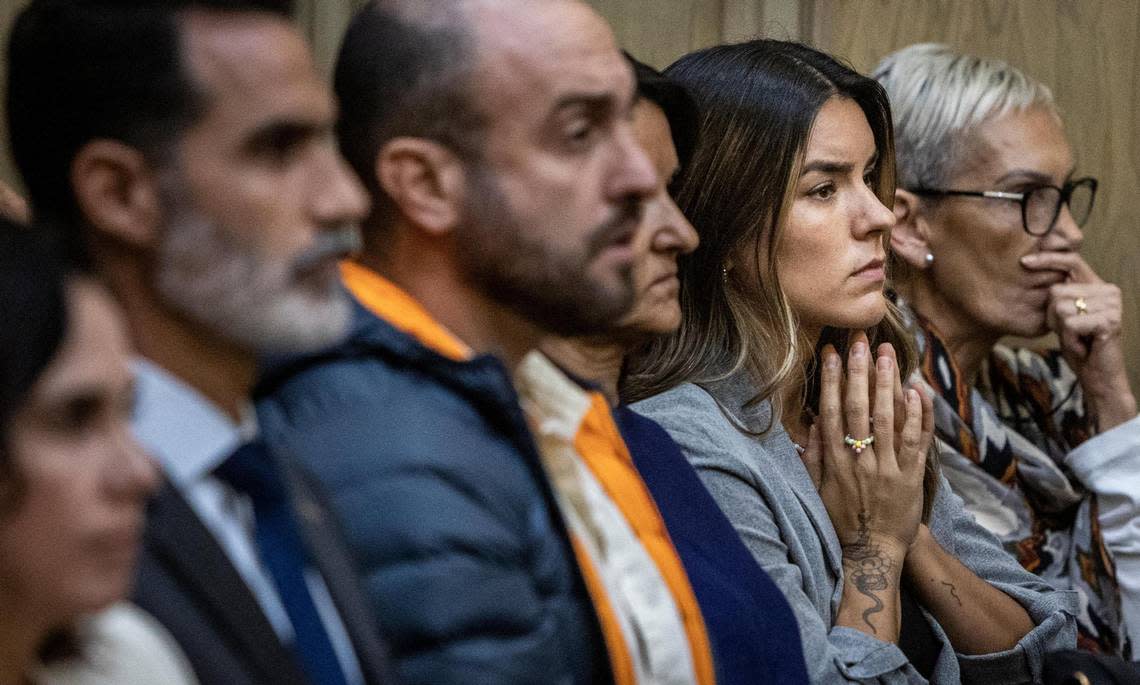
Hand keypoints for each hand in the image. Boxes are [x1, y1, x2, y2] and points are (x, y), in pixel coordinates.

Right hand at [802, 333, 932, 559]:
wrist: (871, 554)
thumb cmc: (841, 521)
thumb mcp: (817, 491)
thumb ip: (812, 458)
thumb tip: (811, 425)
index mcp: (834, 462)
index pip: (831, 412)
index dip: (831, 381)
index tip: (832, 354)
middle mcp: (860, 462)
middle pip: (859, 408)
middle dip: (860, 372)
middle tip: (861, 342)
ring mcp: (887, 469)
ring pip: (888, 419)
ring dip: (888, 383)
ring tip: (889, 354)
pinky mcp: (911, 478)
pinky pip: (916, 442)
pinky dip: (918, 415)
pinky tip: (916, 390)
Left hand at [1021, 252, 1136, 428]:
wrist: (1096, 374)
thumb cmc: (1078, 344)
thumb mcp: (1063, 315)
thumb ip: (1057, 295)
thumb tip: (1030, 268)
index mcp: (1098, 285)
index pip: (1071, 261)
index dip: (1047, 259)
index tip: (1024, 261)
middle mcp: (1109, 290)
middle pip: (1056, 291)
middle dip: (1053, 315)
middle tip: (1070, 331)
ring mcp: (1112, 305)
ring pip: (1060, 307)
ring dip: (1061, 328)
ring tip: (1078, 337)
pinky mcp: (1110, 320)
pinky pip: (1069, 323)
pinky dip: (1069, 338)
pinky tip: (1082, 345)